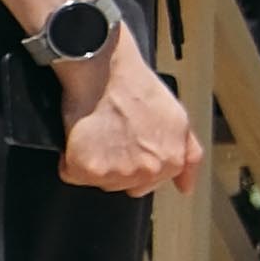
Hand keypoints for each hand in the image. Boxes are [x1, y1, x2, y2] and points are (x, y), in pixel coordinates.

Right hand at [55, 33, 201, 197]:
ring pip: (98, 182)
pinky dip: (70, 159)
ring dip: (94, 163)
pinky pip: (71, 175)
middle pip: (121, 185)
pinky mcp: (88, 169)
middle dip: (115, 165)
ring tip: (99, 134)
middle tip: (112, 136)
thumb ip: (189, 156)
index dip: (133, 163)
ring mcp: (118, 172)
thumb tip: (186, 187)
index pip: (147, 185)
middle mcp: (148, 172)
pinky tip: (81, 137)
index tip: (127, 145)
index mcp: (171, 162)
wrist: (108, 73)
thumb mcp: (179, 120)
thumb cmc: (139, 90)